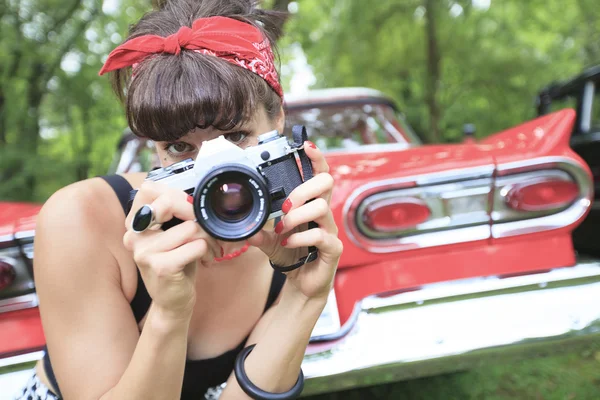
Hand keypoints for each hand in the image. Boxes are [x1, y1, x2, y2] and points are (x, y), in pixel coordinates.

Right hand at [123, 181, 220, 315]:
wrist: (173, 301)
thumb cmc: (177, 261)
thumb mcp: (173, 232)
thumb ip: (174, 211)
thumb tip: (191, 192)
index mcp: (134, 223)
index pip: (149, 189)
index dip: (175, 195)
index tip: (188, 210)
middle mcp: (134, 235)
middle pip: (170, 203)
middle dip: (196, 214)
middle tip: (206, 229)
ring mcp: (144, 251)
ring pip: (190, 228)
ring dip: (206, 239)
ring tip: (204, 250)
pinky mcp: (160, 266)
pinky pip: (196, 246)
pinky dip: (206, 252)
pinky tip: (203, 261)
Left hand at [248, 142, 342, 299]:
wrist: (302, 284)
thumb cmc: (292, 256)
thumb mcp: (271, 241)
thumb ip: (260, 232)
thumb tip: (245, 227)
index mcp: (311, 205)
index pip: (320, 175)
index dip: (316, 159)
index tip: (306, 146)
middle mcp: (324, 214)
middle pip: (326, 183)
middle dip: (302, 189)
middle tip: (285, 206)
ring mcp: (330, 230)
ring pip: (321, 207)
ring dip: (296, 216)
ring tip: (283, 229)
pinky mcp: (332, 248)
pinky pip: (320, 235)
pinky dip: (299, 238)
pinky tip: (288, 243)